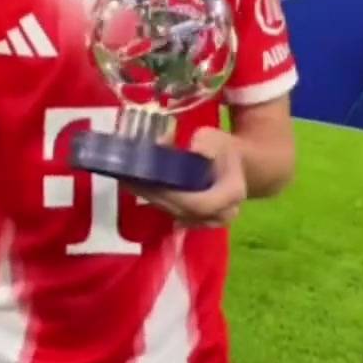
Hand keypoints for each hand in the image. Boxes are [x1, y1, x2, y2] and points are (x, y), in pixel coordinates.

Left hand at [132, 127, 247, 228]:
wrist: (234, 167)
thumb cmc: (223, 151)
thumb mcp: (215, 139)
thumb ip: (200, 144)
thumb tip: (167, 142)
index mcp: (232, 194)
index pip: (200, 204)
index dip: (174, 195)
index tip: (152, 180)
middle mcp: (222, 214)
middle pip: (182, 211)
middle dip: (154, 194)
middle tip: (129, 178)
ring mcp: (208, 222)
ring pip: (174, 214)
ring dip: (150, 198)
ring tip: (128, 180)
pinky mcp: (195, 222)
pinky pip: (172, 213)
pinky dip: (154, 200)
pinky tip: (136, 186)